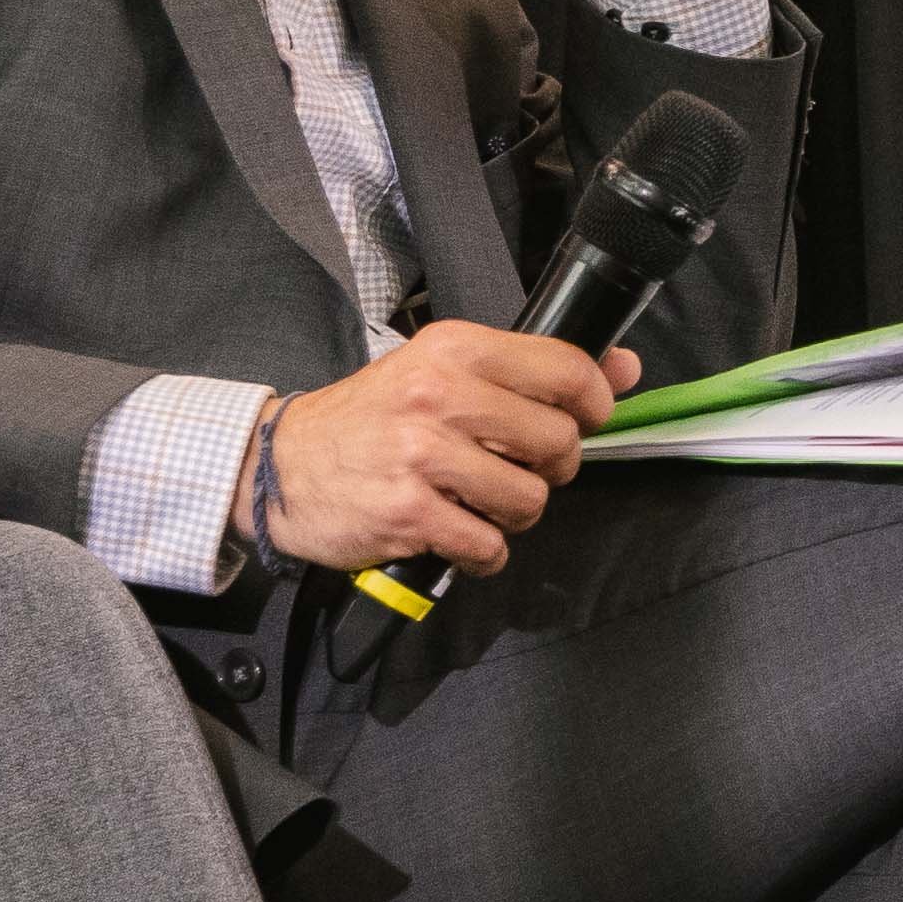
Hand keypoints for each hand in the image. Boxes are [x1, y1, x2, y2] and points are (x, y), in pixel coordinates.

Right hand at [255, 320, 627, 581]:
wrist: (279, 465)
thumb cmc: (370, 419)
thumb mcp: (441, 371)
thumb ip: (531, 370)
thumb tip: (623, 366)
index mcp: (453, 349)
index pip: (566, 370)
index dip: (592, 404)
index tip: (583, 419)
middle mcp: (437, 395)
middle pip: (558, 442)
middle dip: (550, 468)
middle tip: (515, 468)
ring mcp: (420, 455)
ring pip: (530, 500)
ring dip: (513, 514)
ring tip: (478, 502)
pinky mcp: (407, 512)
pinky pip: (487, 546)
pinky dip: (481, 551)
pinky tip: (454, 532)